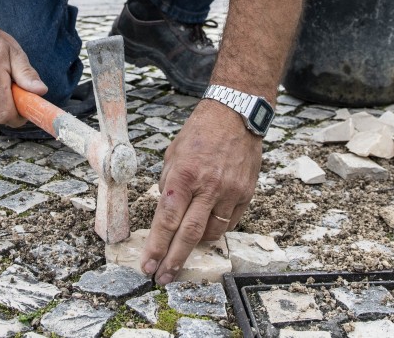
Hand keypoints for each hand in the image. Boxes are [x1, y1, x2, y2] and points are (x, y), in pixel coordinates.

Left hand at [141, 99, 260, 284]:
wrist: (236, 115)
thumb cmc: (200, 133)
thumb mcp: (173, 155)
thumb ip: (168, 185)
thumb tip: (166, 211)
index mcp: (184, 176)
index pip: (167, 220)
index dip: (156, 246)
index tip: (148, 265)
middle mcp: (208, 187)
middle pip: (189, 235)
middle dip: (173, 260)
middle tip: (163, 278)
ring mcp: (230, 192)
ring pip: (212, 233)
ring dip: (196, 246)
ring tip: (183, 251)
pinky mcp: (246, 194)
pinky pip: (230, 222)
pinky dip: (216, 230)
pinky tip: (206, 231)